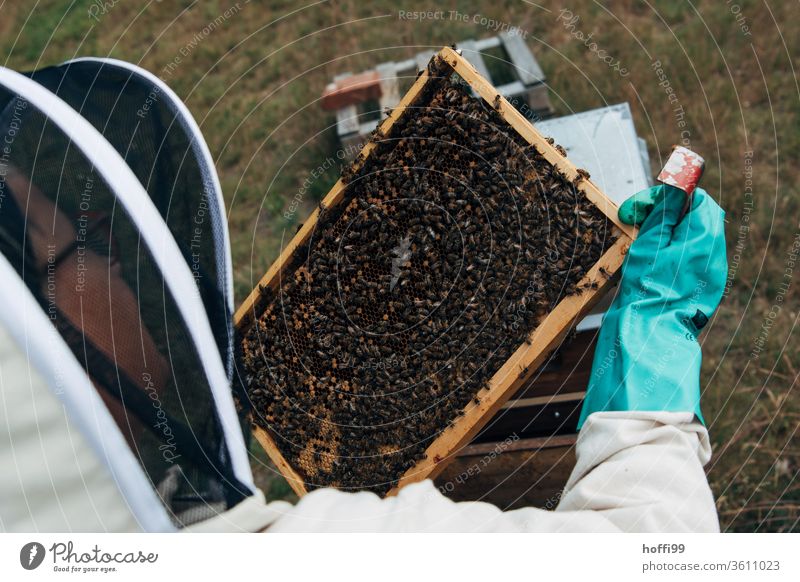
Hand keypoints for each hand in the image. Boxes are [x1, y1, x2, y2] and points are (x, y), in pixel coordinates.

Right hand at [577, 185, 726, 427]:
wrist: (649, 335)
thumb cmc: (645, 289)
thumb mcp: (649, 241)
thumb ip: (664, 209)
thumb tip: (678, 180)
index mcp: (705, 238)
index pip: (696, 199)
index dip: (666, 198)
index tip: (636, 210)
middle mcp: (715, 254)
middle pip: (695, 218)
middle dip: (665, 216)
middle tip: (633, 224)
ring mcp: (711, 274)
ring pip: (691, 240)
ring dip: (666, 236)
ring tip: (638, 248)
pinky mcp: (703, 290)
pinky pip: (690, 262)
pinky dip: (670, 256)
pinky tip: (649, 268)